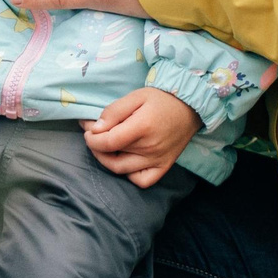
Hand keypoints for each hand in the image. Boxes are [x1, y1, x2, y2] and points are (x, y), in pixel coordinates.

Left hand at [84, 86, 199, 187]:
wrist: (189, 107)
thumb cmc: (161, 99)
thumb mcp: (135, 96)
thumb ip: (114, 111)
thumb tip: (95, 128)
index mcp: (142, 127)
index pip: (107, 142)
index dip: (91, 138)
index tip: (88, 130)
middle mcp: (150, 148)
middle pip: (111, 156)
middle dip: (95, 146)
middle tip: (93, 135)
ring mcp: (157, 160)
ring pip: (122, 170)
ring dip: (106, 160)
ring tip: (104, 147)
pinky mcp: (164, 166)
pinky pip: (142, 181)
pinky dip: (129, 175)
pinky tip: (125, 161)